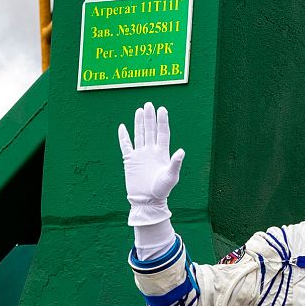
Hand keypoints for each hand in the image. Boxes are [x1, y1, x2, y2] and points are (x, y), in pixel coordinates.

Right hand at [118, 102, 184, 226]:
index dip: (162, 121)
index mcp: (162, 153)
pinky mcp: (129, 161)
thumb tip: (181, 151)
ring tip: (140, 110)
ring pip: (139, 134)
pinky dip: (124, 136)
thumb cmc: (162, 190)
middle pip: (150, 130)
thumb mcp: (171, 177)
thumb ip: (175, 163)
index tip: (162, 109)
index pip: (162, 133)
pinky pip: (125, 146)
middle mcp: (151, 151)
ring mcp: (140, 155)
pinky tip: (122, 127)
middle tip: (149, 104)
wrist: (147, 201)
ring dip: (139, 123)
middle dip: (150, 118)